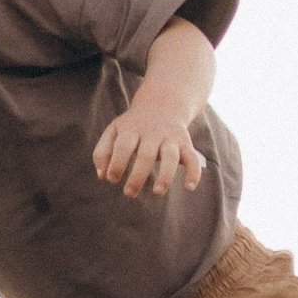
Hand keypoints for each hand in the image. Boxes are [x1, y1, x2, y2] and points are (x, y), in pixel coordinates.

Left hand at [91, 95, 206, 199]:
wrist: (162, 103)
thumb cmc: (133, 125)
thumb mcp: (114, 131)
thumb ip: (103, 151)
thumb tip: (102, 176)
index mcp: (132, 129)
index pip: (123, 146)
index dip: (117, 163)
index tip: (112, 179)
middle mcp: (152, 133)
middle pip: (146, 154)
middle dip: (137, 176)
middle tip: (129, 193)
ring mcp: (170, 138)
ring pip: (171, 157)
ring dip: (166, 175)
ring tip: (158, 191)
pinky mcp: (185, 144)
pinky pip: (192, 158)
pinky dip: (194, 172)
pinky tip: (190, 187)